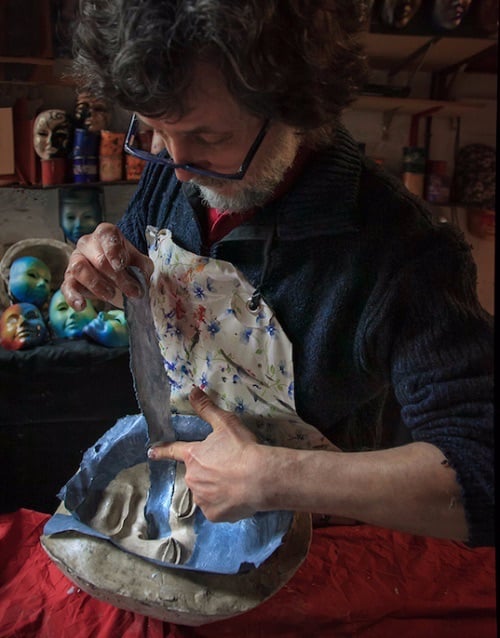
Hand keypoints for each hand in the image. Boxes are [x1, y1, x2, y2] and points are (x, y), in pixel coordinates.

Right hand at [61, 223, 152, 309]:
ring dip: (96, 285)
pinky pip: (67, 287)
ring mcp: (76, 261)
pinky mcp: (70, 280)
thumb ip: (143, 269)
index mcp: (106, 235)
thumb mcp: (142, 265)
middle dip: (116, 277)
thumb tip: (141, 280)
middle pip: (97, 258)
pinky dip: (73, 297)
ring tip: (111, 295)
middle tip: (131, 291)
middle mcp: (88, 245)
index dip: (113, 250)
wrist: (120, 279)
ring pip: (78, 268)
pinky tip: (82, 305)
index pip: (106, 234)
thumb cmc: (129, 266)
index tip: (121, 265)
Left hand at [148, 387, 262, 521]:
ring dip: (215, 488)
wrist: (259, 477)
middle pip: (196, 474)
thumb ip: (207, 408)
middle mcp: (192, 478)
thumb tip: (192, 390)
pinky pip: (216, 508)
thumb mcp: (225, 423)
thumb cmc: (241, 448)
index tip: (151, 453)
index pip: (174, 451)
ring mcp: (201, 498)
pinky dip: (224, 504)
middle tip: (228, 468)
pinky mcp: (213, 514)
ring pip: (205, 492)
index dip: (163, 451)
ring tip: (236, 483)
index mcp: (194, 455)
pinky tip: (237, 497)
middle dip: (208, 471)